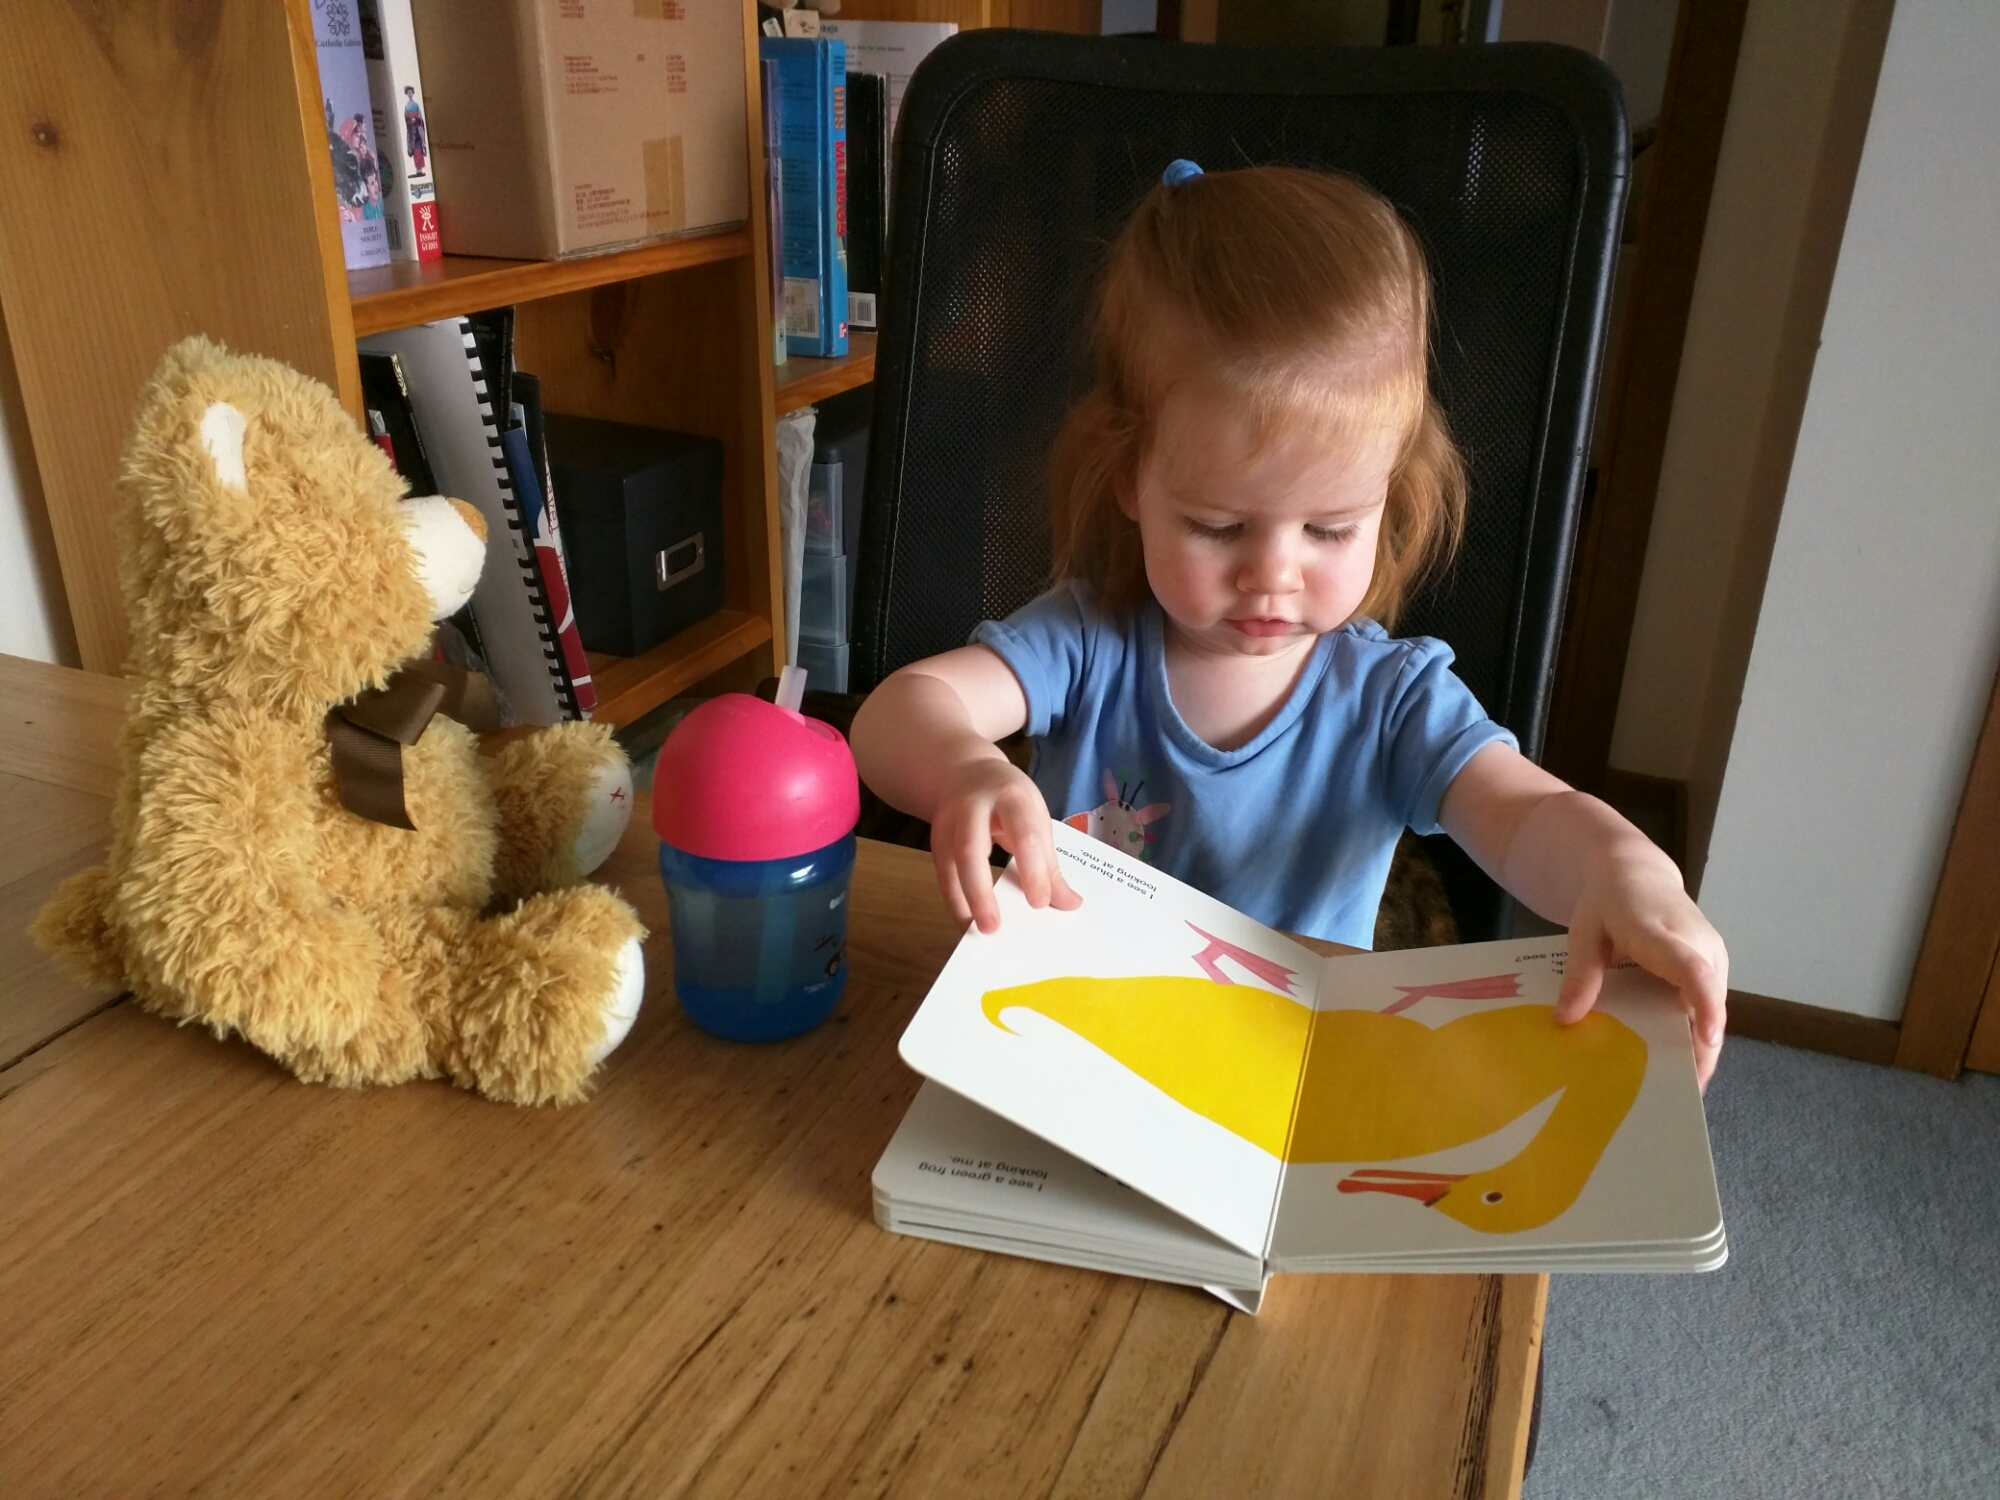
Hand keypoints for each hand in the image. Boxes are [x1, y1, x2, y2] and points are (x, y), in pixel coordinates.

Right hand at [928, 757, 1081, 933]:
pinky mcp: (936, 840)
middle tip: (994, 927)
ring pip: (950, 864)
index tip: (1040, 903)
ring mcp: (949, 823)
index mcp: (1012, 798)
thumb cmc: (1010, 800)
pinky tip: (967, 921)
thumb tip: (1070, 904)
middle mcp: (974, 808)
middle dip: (981, 890)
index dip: (1033, 870)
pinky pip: (942, 875)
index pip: (1023, 835)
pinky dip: (954, 900)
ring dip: (963, 900)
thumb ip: (1049, 862)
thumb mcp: (1035, 818)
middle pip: (971, 848)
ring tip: (978, 930)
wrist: (965, 773)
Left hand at [1553, 839, 1729, 1089]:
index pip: (1692, 970)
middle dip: (1701, 1050)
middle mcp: (1700, 946)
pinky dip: (1695, 1032)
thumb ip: (1579, 974)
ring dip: (1700, 1047)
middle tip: (1680, 1097)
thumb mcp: (1584, 933)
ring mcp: (1711, 956)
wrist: (1635, 873)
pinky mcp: (1711, 966)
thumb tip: (1565, 1020)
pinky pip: (1707, 1003)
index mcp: (1666, 934)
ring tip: (1677, 1091)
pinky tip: (1676, 1062)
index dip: (1703, 1005)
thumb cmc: (1607, 902)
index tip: (1706, 1039)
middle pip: (1710, 1003)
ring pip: (1712, 1009)